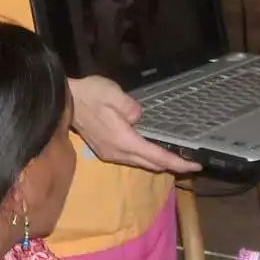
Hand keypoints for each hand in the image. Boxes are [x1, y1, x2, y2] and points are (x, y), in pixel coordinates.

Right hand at [69, 76, 200, 174]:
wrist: (64, 101)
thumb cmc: (90, 95)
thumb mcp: (114, 94)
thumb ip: (132, 107)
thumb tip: (140, 117)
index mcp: (124, 140)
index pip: (157, 156)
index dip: (178, 162)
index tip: (195, 164)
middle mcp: (118, 152)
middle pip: (151, 164)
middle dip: (172, 165)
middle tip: (191, 162)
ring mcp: (110, 154)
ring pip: (141, 163)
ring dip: (159, 162)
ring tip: (176, 156)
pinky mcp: (105, 151)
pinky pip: (132, 159)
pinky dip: (146, 158)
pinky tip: (153, 150)